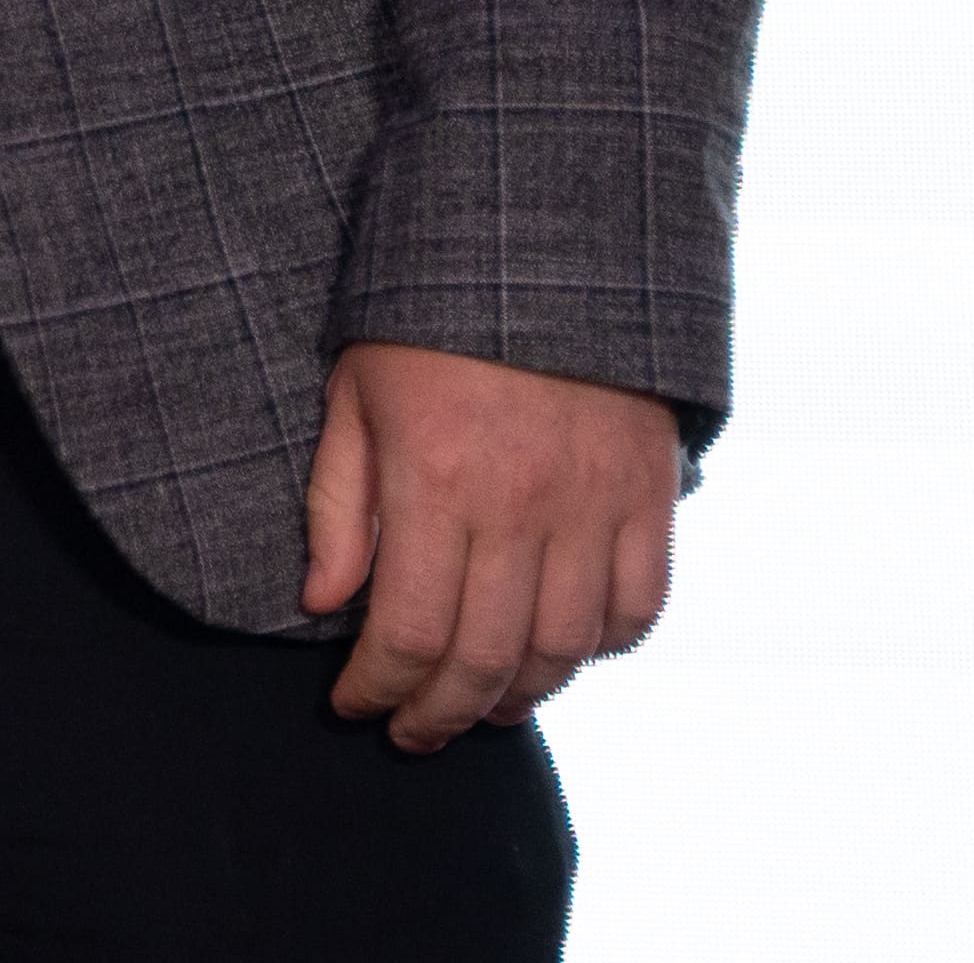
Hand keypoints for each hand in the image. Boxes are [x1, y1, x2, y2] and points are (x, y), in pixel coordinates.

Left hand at [306, 341, 678, 746]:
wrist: (542, 241)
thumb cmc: (425, 316)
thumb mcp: (352, 393)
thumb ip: (336, 505)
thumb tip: (323, 605)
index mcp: (434, 482)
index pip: (406, 632)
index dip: (376, 688)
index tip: (352, 705)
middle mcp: (521, 507)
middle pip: (485, 660)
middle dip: (438, 714)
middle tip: (411, 732)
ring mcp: (595, 506)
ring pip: (564, 649)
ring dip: (519, 696)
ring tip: (480, 704)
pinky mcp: (650, 495)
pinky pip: (638, 606)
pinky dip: (600, 646)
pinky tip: (560, 651)